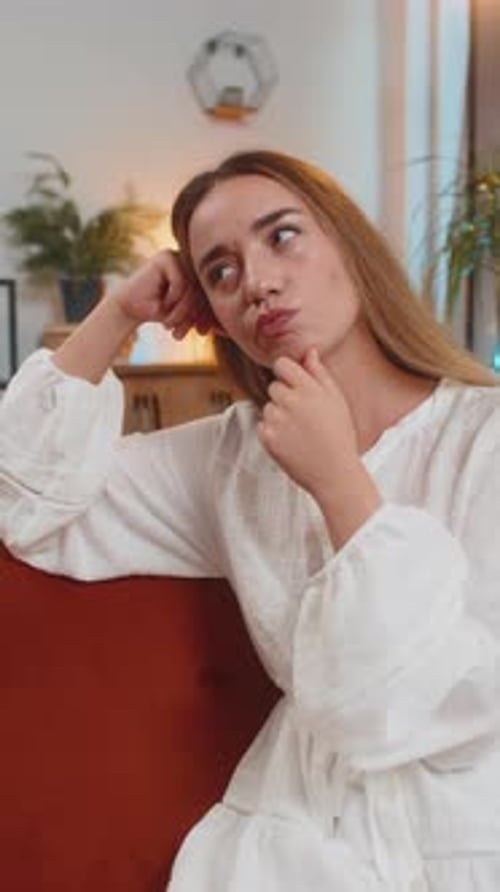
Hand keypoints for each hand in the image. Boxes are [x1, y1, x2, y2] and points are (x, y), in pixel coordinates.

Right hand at [108, 249, 218, 338]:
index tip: (202, 333)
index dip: (208, 315)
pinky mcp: (166, 257)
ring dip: (182, 311)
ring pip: (193, 288)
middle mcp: (191, 262)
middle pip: (204, 290)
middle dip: (193, 316)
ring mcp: (179, 257)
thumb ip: (206, 312)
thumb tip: (230, 323)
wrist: (130, 309)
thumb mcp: (189, 314)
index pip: (212, 293)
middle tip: (181, 333)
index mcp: (199, 274)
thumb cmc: (160, 313)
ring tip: (170, 324)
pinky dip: (174, 298)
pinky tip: (164, 304)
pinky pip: (181, 282)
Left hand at [258, 347, 381, 547]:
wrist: (334, 473)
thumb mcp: (336, 400)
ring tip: (299, 432)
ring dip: (279, 416)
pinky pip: (263, 426)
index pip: (282, 364)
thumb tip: (309, 351)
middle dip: (285, 397)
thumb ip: (319, 373)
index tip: (294, 384)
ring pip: (268, 407)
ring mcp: (277, 420)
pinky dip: (272, 433)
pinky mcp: (267, 438)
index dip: (287, 373)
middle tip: (303, 416)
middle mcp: (291, 401)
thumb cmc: (339, 435)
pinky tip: (291, 442)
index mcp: (309, 388)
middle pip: (274, 387)